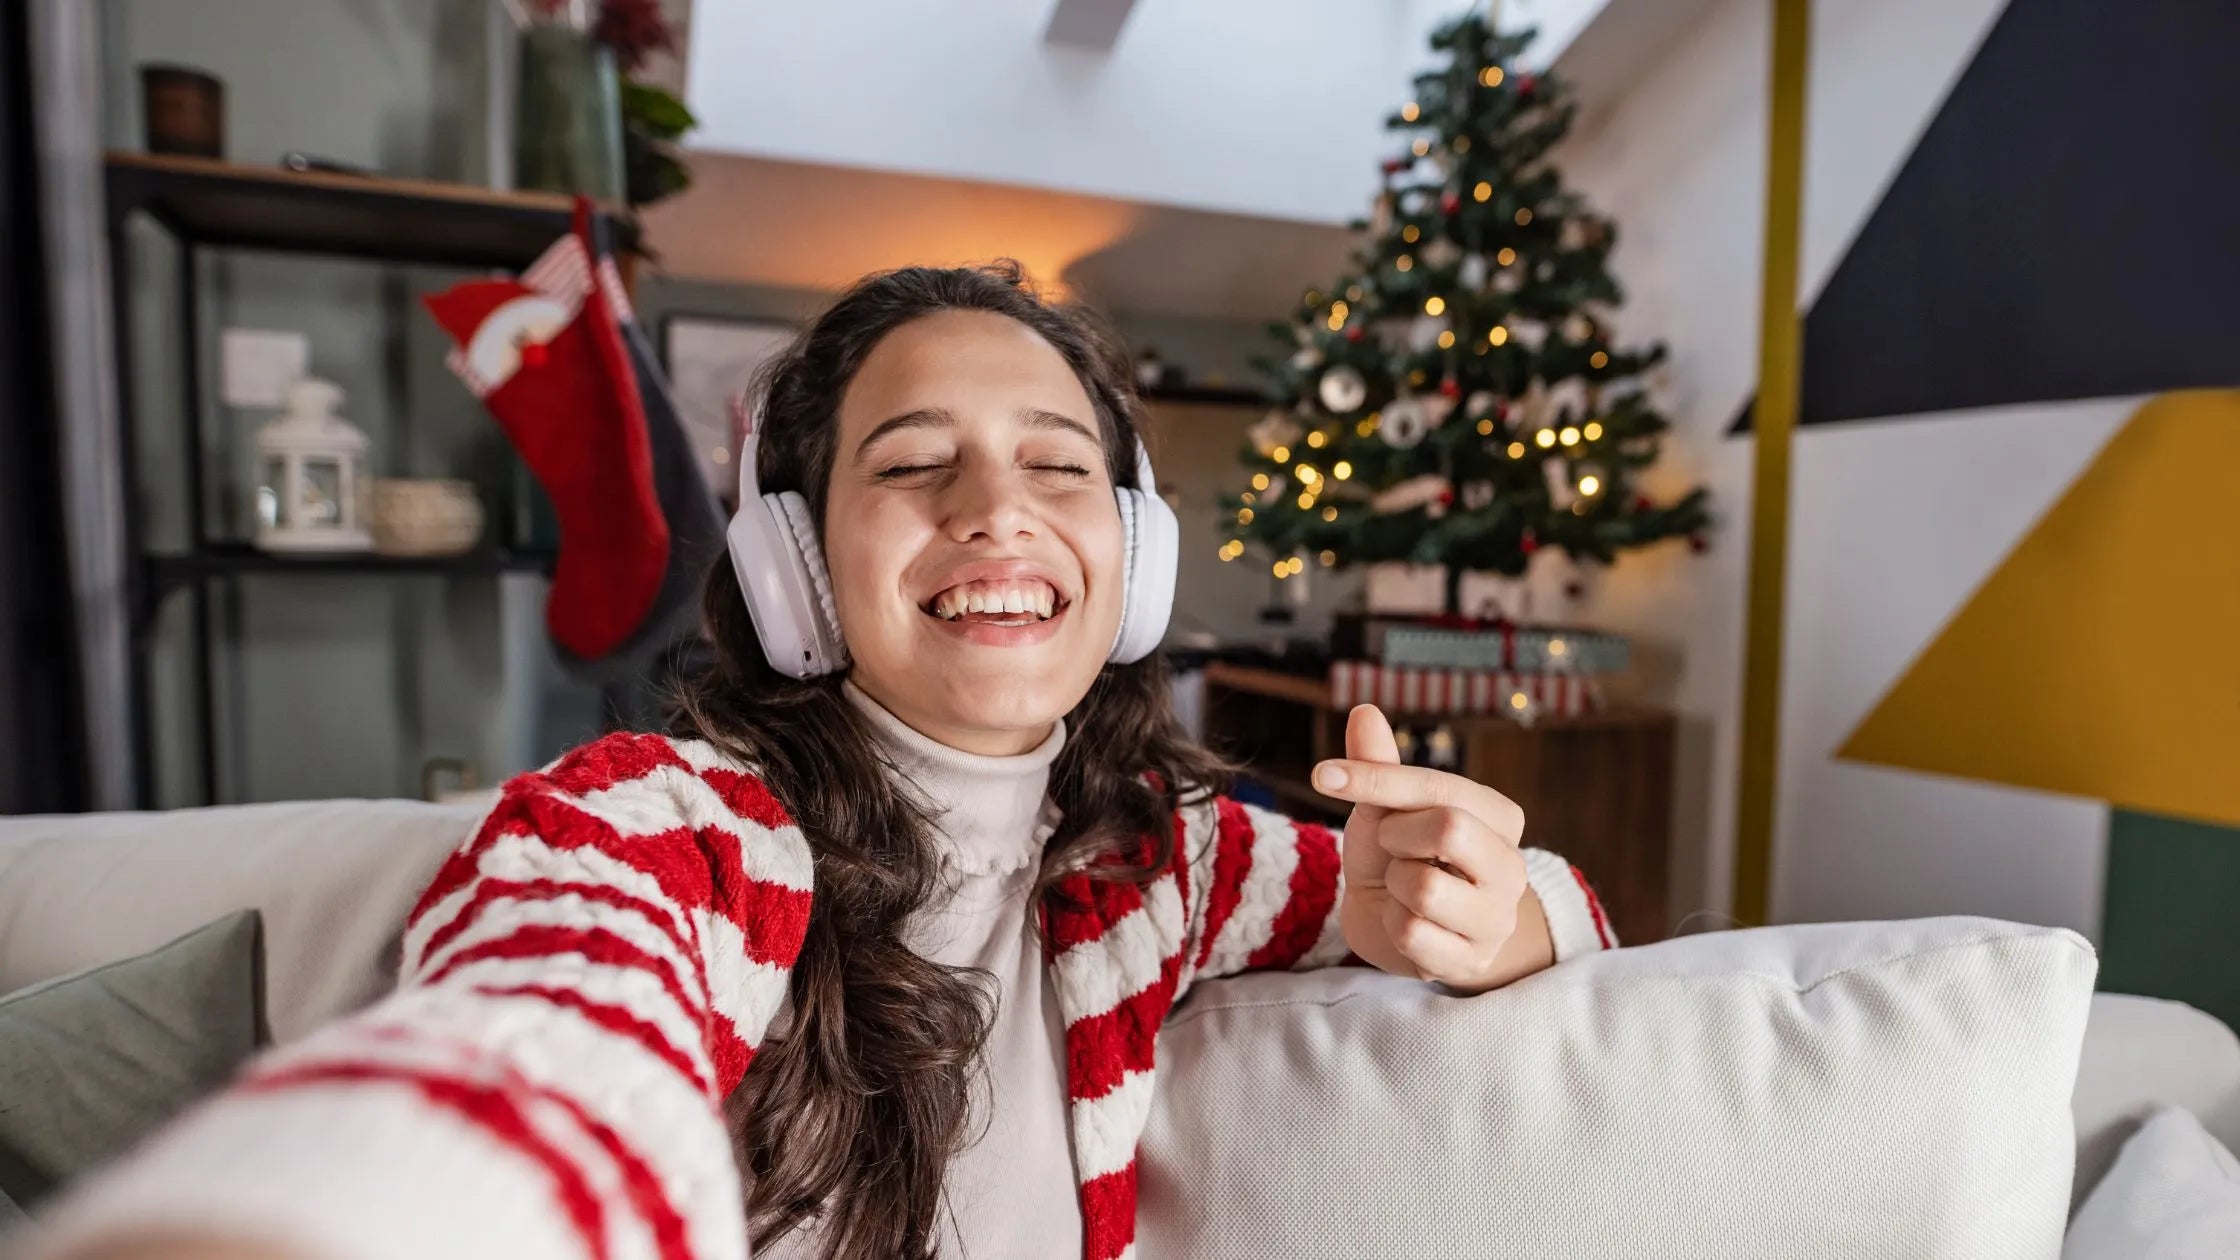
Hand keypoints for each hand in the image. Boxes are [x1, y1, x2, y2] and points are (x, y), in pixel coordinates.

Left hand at [1313, 704, 1547, 992]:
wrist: (1394, 924)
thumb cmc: (1396, 855)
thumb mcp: (1383, 807)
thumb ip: (1379, 764)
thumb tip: (1364, 710)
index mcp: (1500, 817)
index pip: (1440, 788)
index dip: (1375, 778)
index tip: (1323, 774)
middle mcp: (1511, 867)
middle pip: (1449, 829)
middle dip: (1396, 835)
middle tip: (1390, 844)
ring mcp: (1496, 919)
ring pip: (1425, 888)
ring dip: (1393, 886)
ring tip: (1402, 887)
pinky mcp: (1470, 960)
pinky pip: (1412, 934)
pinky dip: (1392, 925)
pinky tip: (1404, 922)